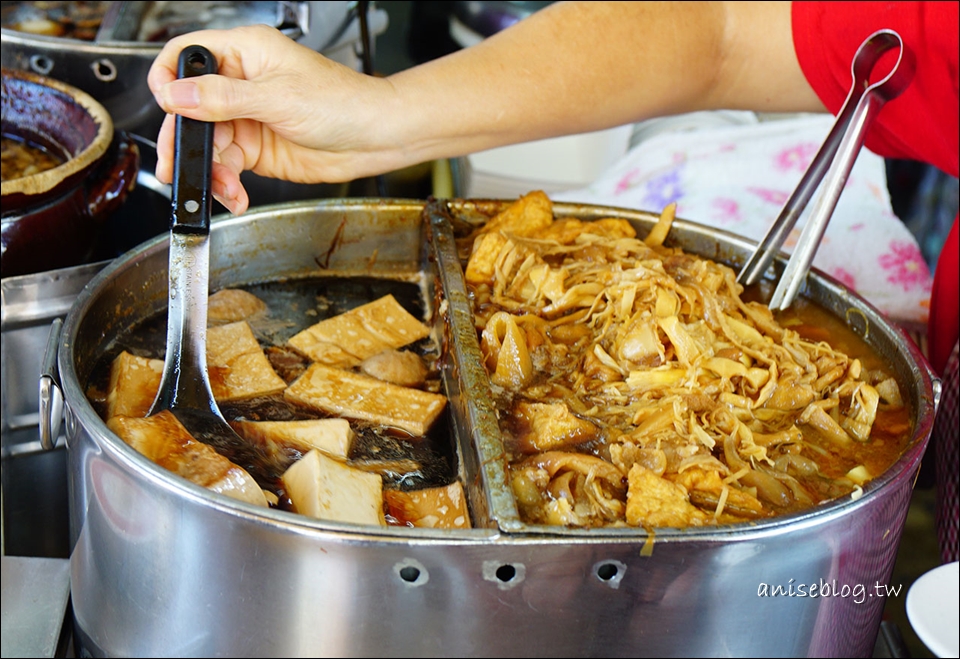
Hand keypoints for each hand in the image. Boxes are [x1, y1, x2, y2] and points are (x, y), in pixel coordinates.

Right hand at [148, 25, 400, 213]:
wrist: (375, 138)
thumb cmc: (343, 102)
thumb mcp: (278, 97)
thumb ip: (224, 98)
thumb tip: (178, 94)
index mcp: (245, 53)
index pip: (188, 56)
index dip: (170, 79)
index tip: (168, 107)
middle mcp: (242, 83)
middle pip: (190, 108)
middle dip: (183, 140)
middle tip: (176, 165)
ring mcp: (248, 117)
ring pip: (207, 143)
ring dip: (209, 170)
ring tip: (223, 188)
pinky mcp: (257, 149)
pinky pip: (227, 166)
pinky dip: (226, 184)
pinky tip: (234, 194)